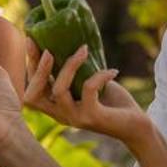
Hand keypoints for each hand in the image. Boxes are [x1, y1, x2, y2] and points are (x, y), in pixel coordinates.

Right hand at [25, 42, 149, 147]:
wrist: (136, 126)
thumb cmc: (112, 102)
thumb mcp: (89, 83)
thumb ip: (75, 71)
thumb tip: (67, 39)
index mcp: (56, 107)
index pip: (32, 90)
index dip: (30, 66)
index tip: (32, 40)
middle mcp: (61, 115)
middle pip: (33, 96)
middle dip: (38, 69)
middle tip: (49, 48)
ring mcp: (75, 118)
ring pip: (59, 91)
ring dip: (70, 66)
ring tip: (83, 50)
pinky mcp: (93, 117)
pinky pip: (88, 90)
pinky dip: (99, 75)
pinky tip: (112, 71)